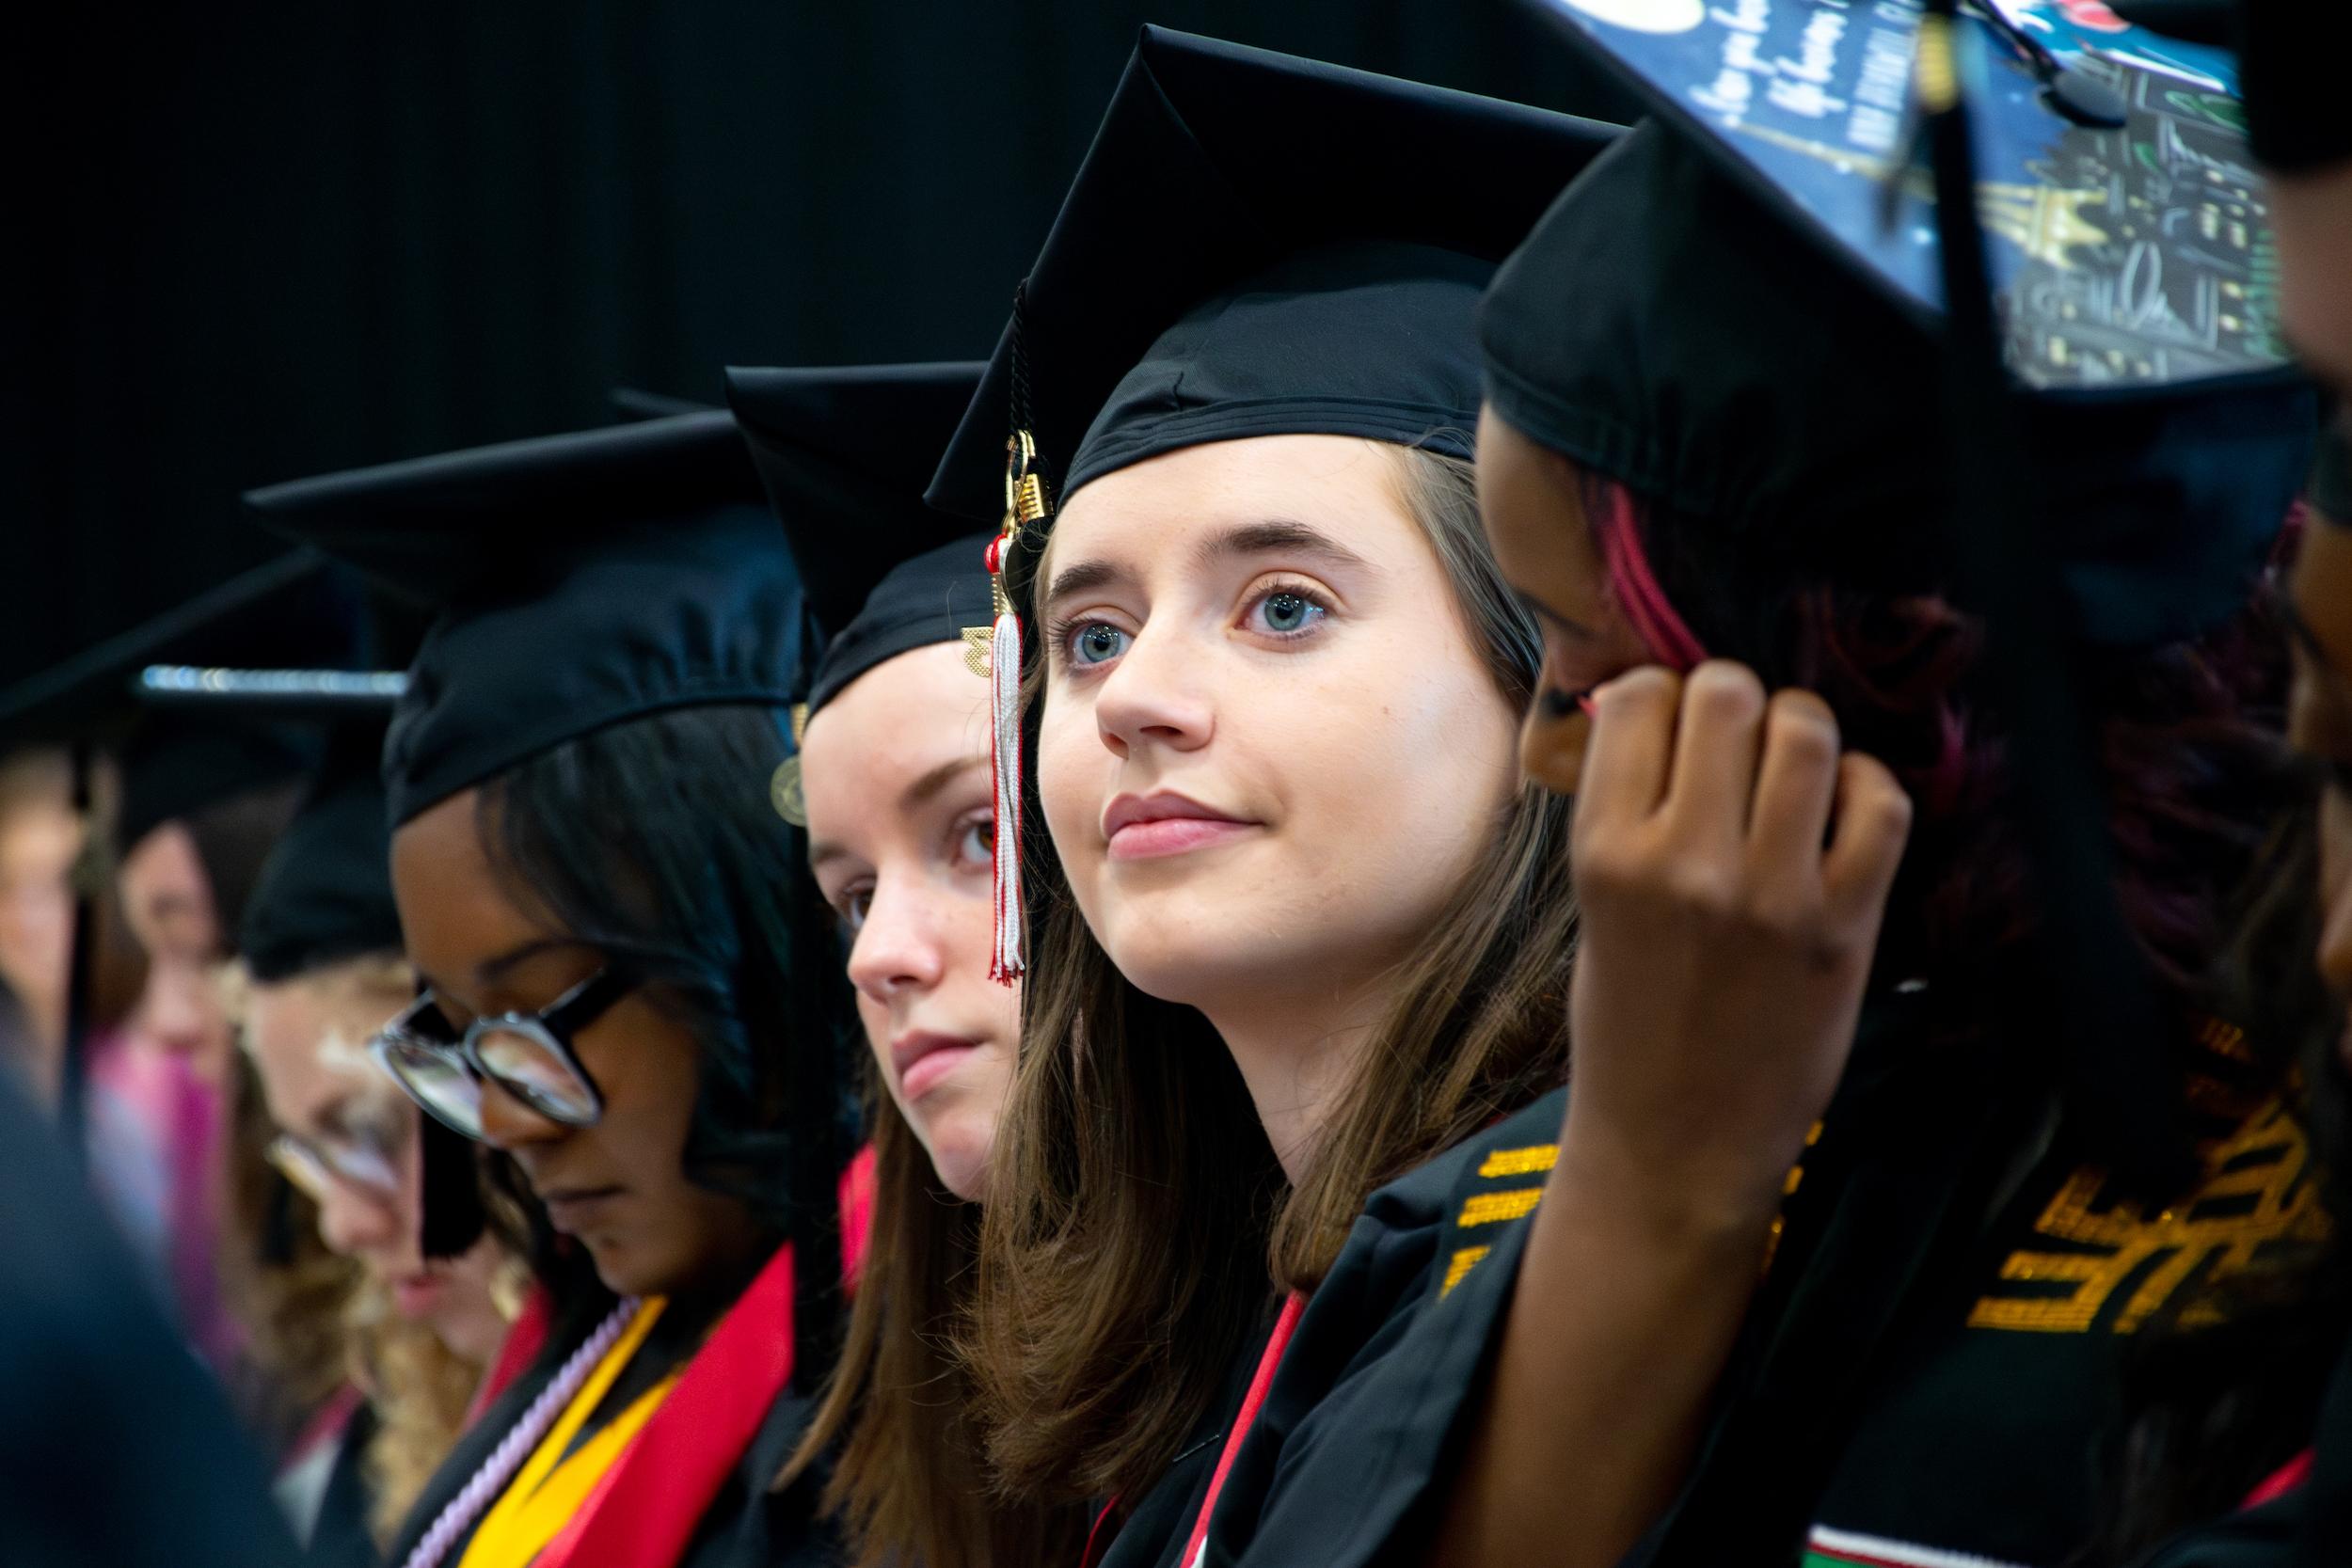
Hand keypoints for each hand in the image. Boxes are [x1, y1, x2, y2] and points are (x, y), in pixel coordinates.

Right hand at [1561, 662, 1912, 1227]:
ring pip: (1807, 733)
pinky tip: (1840, 812)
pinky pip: (1879, 804)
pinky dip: (1866, 789)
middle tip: (1737, 742)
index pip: (1642, 698)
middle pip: (1727, 694)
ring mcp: (1771, 895)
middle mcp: (1686, 863)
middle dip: (1734, 702)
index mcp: (1605, 854)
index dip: (1662, 698)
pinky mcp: (1845, 927)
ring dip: (1802, 732)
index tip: (1672, 728)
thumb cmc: (1626, 1019)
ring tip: (1792, 769)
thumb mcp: (1593, 905)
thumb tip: (1654, 702)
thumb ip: (1625, 809)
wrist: (1676, 1145)